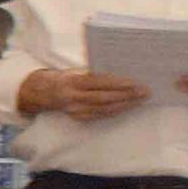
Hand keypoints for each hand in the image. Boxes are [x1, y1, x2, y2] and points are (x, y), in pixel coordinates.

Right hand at [21, 67, 150, 120]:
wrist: (42, 92)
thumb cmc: (65, 77)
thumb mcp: (74, 71)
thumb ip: (92, 72)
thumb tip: (120, 70)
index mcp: (71, 81)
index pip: (97, 82)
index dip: (116, 83)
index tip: (135, 83)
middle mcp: (72, 97)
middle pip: (103, 98)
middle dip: (126, 96)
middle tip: (145, 92)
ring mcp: (75, 110)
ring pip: (104, 109)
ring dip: (125, 105)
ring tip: (141, 100)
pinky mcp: (78, 118)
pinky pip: (100, 115)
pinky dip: (115, 111)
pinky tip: (127, 107)